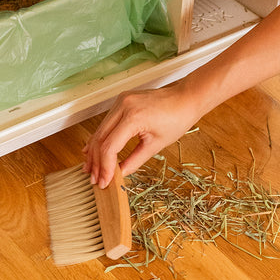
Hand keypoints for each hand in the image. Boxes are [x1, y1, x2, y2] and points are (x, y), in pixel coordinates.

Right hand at [83, 83, 200, 187]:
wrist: (186, 99)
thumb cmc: (177, 118)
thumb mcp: (156, 145)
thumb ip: (134, 161)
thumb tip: (119, 174)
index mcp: (133, 117)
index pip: (109, 147)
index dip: (104, 167)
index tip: (104, 181)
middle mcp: (123, 106)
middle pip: (100, 139)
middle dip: (96, 161)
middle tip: (95, 178)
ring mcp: (120, 101)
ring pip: (99, 131)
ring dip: (95, 151)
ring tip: (92, 169)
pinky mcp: (121, 101)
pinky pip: (105, 123)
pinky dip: (101, 138)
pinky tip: (93, 151)